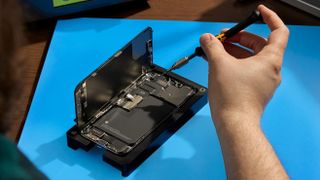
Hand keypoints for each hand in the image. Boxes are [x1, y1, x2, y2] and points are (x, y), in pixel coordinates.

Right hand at [200, 5, 288, 125]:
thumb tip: (207, 39)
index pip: (278, 31)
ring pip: (251, 58)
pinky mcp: (255, 89)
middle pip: (259, 44)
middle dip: (241, 37)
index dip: (269, 18)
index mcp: (270, 60)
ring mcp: (263, 81)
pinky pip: (247, 69)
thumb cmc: (233, 97)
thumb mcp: (219, 64)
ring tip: (216, 49)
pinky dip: (235, 63)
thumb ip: (212, 47)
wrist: (234, 123)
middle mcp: (270, 70)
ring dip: (235, 50)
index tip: (259, 12)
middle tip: (224, 37)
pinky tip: (218, 63)